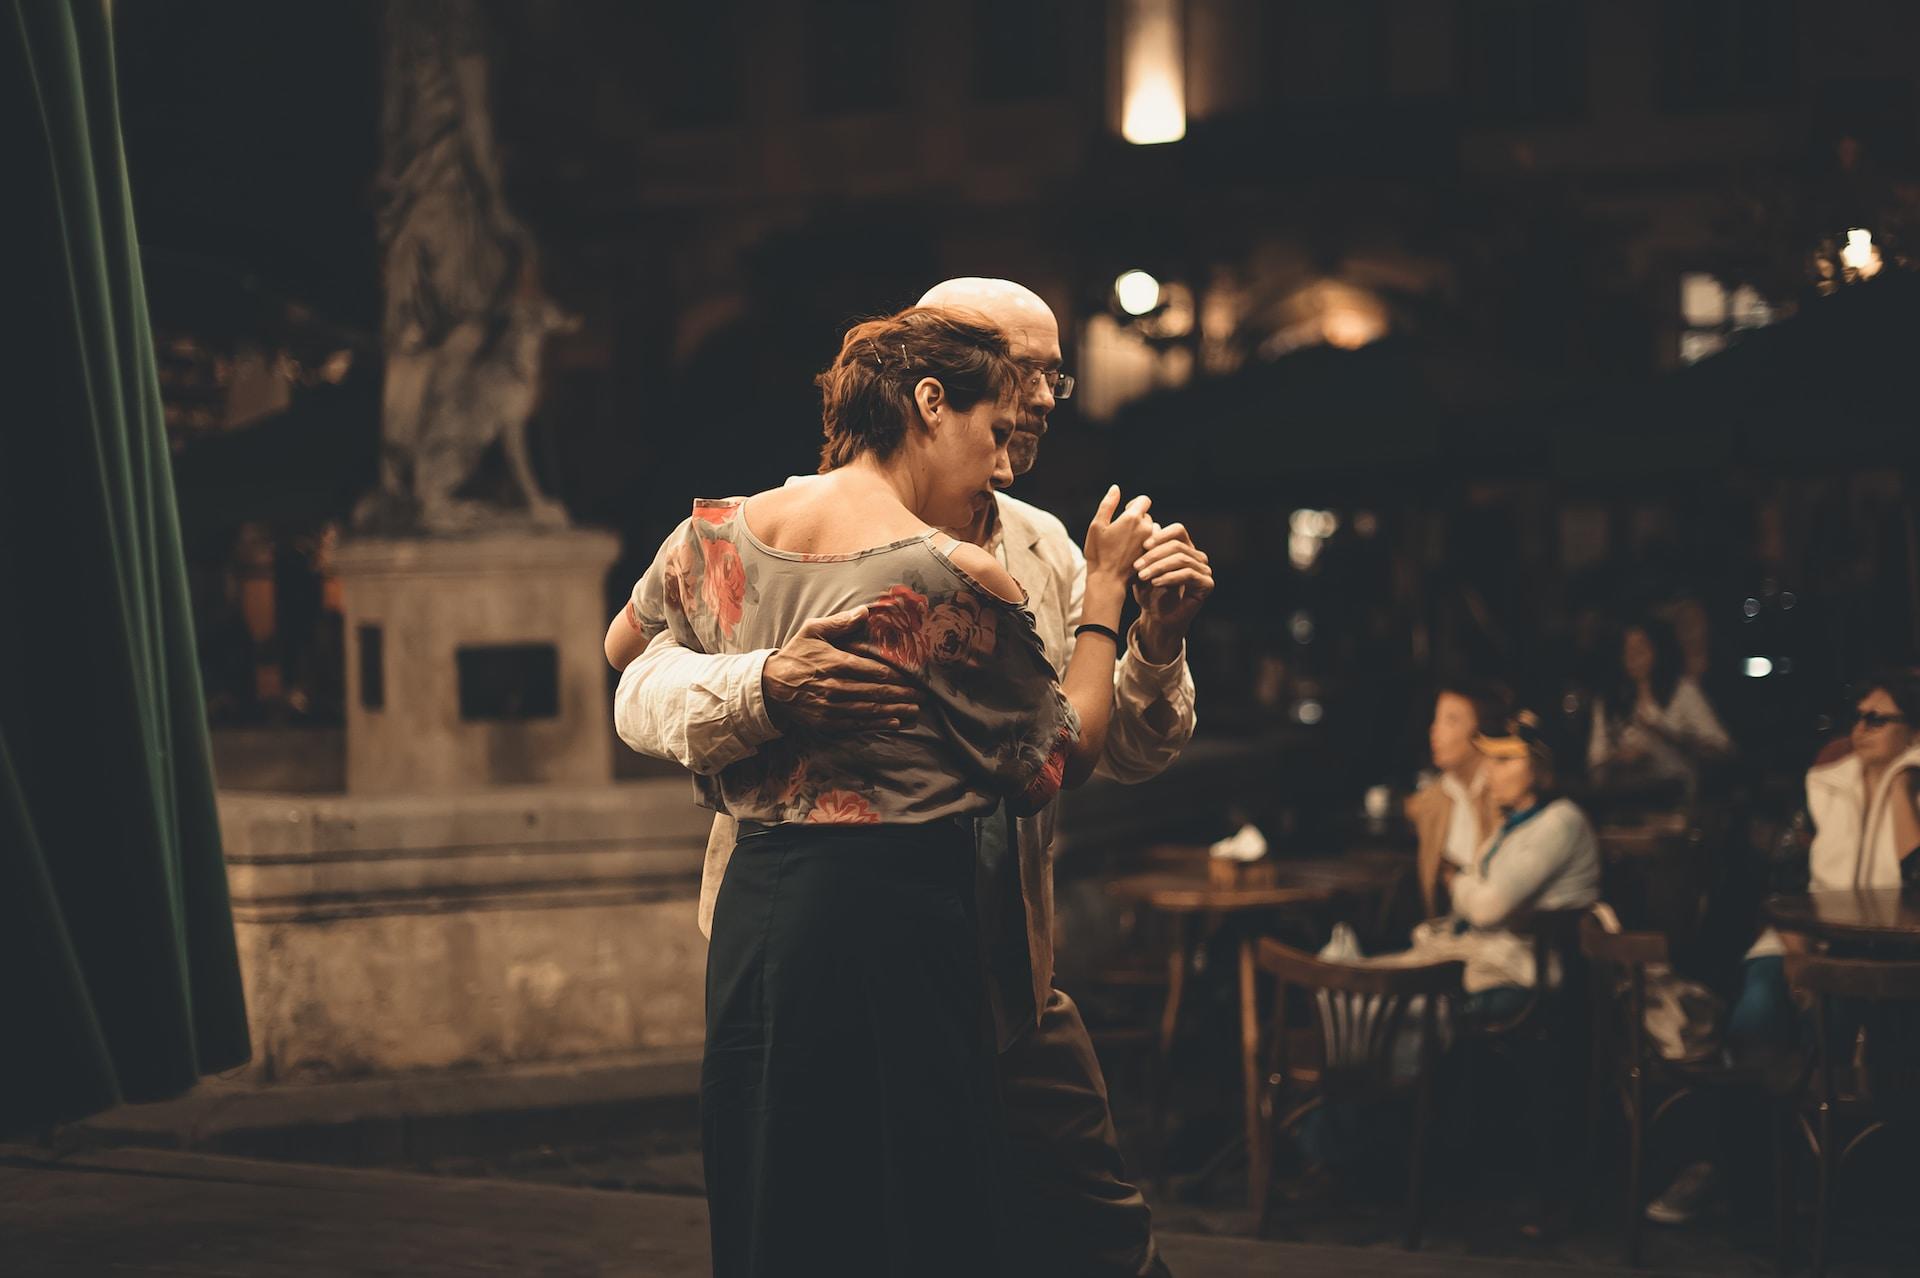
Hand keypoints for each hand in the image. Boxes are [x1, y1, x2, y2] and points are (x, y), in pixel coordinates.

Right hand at [762, 607, 921, 734]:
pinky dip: (877, 724)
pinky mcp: (827, 722)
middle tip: (923, 695)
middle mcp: (835, 687)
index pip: (873, 671)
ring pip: (870, 709)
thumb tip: (864, 611)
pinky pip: (857, 724)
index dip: (896, 675)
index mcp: (835, 663)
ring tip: (914, 710)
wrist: (770, 686)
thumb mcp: (813, 631)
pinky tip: (894, 722)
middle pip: (876, 691)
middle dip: (902, 694)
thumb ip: (840, 623)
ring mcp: (831, 707)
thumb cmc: (795, 655)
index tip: (913, 676)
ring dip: (895, 710)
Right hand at [1082, 486, 1153, 596]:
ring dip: (1142, 531)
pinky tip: (1133, 552)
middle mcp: (1146, 527)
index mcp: (1132, 518)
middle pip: (1147, 515)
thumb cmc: (1098, 553)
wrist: (1108, 580)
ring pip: (1151, 529)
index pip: (1144, 500)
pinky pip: (1153, 542)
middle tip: (1122, 531)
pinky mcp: (1152, 553)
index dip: (1134, 503)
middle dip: (1136, 519)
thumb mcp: (1097, 526)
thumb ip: (1107, 504)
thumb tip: (1115, 488)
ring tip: (1128, 543)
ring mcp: (1151, 542)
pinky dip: (1145, 543)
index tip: (1125, 511)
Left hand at [1130, 519, 1213, 662]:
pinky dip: (1170, 577)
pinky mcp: (1207, 584)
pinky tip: (1156, 582)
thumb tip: (1150, 523)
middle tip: (1137, 566)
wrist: (1156, 618)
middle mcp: (1197, 556)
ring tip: (1143, 575)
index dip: (1161, 535)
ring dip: (1159, 566)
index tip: (1143, 546)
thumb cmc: (1149, 592)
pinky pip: (1188, 574)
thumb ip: (1146, 548)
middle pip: (1178, 545)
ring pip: (1181, 559)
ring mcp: (1204, 570)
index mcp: (1184, 548)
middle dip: (1155, 554)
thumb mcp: (1143, 568)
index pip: (1178, 530)